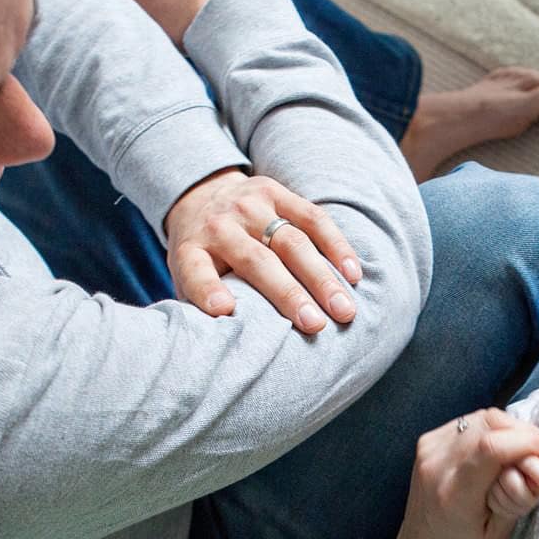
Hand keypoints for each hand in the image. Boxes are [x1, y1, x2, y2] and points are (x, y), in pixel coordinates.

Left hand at [164, 169, 362, 332]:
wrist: (203, 196)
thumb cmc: (202, 254)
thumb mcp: (186, 278)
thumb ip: (199, 304)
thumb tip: (220, 346)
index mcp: (192, 251)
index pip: (197, 272)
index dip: (208, 291)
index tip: (224, 311)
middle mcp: (220, 226)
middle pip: (257, 261)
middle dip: (289, 294)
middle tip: (316, 325)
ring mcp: (250, 206)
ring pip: (292, 242)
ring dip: (321, 277)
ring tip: (345, 309)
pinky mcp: (276, 193)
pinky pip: (312, 218)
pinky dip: (336, 246)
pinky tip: (353, 274)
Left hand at [387, 411, 538, 538]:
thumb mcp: (499, 532)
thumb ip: (521, 493)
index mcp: (454, 494)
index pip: (493, 447)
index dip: (530, 443)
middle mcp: (436, 465)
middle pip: (491, 422)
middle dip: (525, 435)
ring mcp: (428, 450)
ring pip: (482, 417)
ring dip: (511, 430)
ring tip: (523, 456)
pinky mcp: (426, 443)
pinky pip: (469, 422)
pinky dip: (492, 431)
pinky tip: (500, 453)